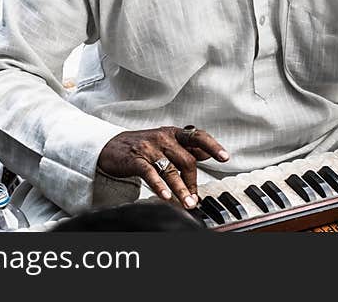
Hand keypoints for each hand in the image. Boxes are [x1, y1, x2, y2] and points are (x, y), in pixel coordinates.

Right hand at [97, 126, 228, 209]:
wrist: (111, 146)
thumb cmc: (143, 145)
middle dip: (194, 181)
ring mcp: (149, 148)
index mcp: (174, 133)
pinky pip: (151, 174)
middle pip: (186, 160)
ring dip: (181, 189)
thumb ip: (186, 148)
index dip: (213, 146)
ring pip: (171, 170)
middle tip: (195, 198)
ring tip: (187, 203)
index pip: (198, 137)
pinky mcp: (136, 159)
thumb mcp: (166, 142)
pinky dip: (159, 186)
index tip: (225, 158)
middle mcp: (164, 138)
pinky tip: (166, 197)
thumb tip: (209, 153)